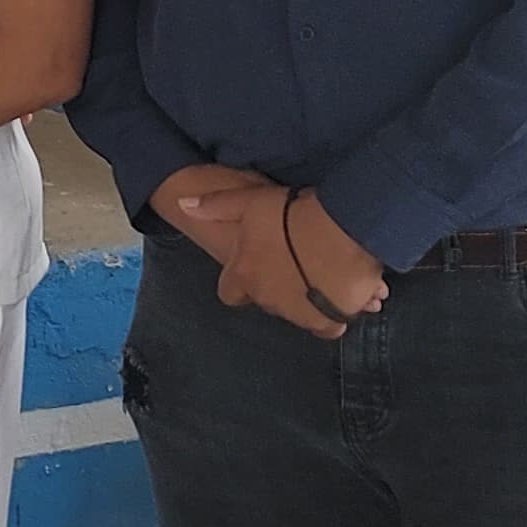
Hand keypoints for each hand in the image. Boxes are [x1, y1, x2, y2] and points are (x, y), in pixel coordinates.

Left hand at [158, 171, 389, 340]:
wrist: (343, 232)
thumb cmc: (293, 213)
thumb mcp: (250, 200)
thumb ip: (216, 206)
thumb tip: (183, 204)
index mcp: (243, 275)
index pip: (229, 292)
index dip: (238, 280)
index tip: (253, 265)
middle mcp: (266, 300)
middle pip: (263, 299)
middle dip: (274, 285)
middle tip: (292, 259)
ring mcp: (295, 315)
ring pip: (294, 313)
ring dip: (302, 298)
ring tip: (320, 272)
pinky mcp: (326, 323)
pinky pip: (325, 326)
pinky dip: (330, 313)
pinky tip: (340, 292)